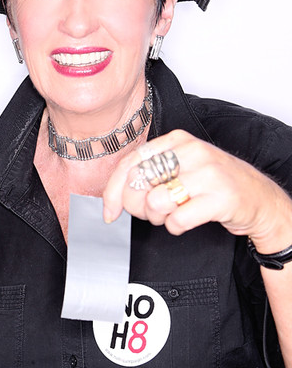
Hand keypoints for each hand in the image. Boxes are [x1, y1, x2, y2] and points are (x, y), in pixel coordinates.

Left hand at [102, 129, 291, 246]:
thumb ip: (150, 172)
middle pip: (139, 181)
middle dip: (136, 206)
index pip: (131, 161)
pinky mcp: (221, 198)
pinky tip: (185, 220)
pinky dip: (175, 226)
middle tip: (150, 212)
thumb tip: (113, 197)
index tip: (109, 210)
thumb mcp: (181, 166)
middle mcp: (191, 152)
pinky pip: (178, 219)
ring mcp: (208, 174)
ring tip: (171, 214)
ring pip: (155, 201)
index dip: (114, 189)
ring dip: (158, 217)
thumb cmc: (212, 183)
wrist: (259, 198)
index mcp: (176, 140)